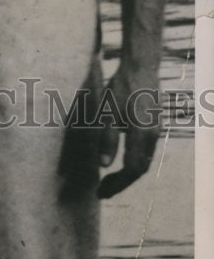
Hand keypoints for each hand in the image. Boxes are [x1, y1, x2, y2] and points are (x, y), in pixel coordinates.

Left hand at [97, 64, 161, 198]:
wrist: (141, 66)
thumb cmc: (121, 86)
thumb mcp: (108, 110)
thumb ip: (107, 138)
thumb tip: (104, 165)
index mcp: (142, 133)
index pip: (132, 170)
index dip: (117, 184)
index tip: (101, 192)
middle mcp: (153, 136)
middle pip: (139, 169)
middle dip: (121, 183)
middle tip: (102, 191)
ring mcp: (156, 131)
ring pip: (144, 161)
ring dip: (127, 174)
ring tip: (108, 181)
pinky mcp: (155, 126)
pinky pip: (145, 152)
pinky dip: (133, 162)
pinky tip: (120, 161)